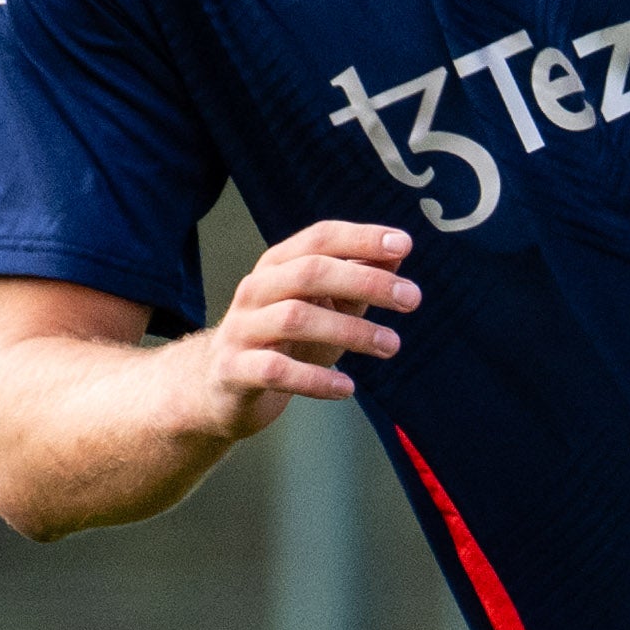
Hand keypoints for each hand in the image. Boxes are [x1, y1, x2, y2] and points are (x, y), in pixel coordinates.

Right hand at [183, 220, 420, 442]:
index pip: (319, 238)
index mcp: (277, 267)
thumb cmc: (281, 344)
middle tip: (411, 299)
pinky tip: (347, 388)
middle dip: (365, 282)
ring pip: (295, 318)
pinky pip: (275, 371)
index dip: (361, 238)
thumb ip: (356, 282)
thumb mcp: (322, 309)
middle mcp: (256, 290)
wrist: (218, 390)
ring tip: (390, 345)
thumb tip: (397, 254)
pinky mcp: (233, 371)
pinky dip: (315, 380)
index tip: (404, 246)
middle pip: (310, 272)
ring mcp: (241, 330)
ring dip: (350, 331)